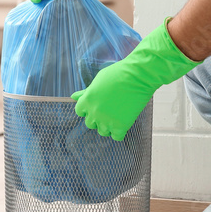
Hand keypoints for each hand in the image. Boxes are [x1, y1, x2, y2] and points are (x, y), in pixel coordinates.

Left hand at [71, 18, 201, 139]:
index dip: (88, 109)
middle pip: (90, 124)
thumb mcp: (98, 80)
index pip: (80, 112)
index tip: (97, 105)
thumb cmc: (118, 74)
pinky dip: (119, 132)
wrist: (138, 76)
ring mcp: (107, 121)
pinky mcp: (121, 126)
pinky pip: (116, 137)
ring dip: (108, 126)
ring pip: (102, 132)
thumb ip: (86, 92)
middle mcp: (94, 112)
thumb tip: (73, 97)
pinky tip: (123, 122)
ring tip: (116, 116)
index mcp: (87, 100)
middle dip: (97, 118)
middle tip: (108, 110)